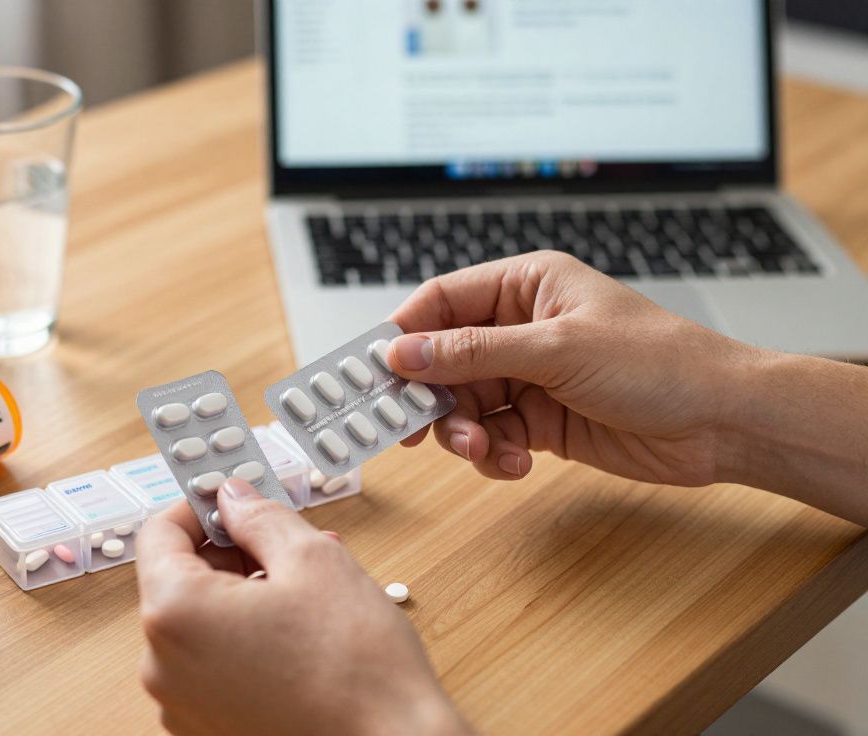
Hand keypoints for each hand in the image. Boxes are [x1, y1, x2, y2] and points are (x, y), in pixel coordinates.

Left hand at [136, 478, 470, 735]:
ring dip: (243, 597)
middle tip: (284, 544)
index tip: (232, 501)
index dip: (197, 508)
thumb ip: (260, 517)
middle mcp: (163, 667)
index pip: (157, 535)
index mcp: (176, 614)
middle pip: (178, 582)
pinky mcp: (208, 730)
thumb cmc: (356, 667)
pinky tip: (297, 635)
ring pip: (200, 626)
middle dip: (229, 555)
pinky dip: (245, 642)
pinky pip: (213, 668)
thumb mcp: (313, 559)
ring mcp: (182, 706)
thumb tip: (233, 498)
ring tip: (305, 591)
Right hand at [387, 252, 756, 485]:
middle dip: (428, 396)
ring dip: (463, 433)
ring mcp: (530, 376)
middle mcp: (522, 328)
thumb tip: (404, 352)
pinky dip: (492, 455)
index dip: (403, 334)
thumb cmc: (659, 363)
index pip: (442, 301)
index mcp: (526, 285)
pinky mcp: (540, 421)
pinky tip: (515, 464)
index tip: (372, 371)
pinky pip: (491, 436)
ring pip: (463, 404)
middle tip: (405, 427)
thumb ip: (472, 353)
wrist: (723, 422)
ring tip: (481, 450)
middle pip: (443, 359)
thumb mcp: (556, 350)